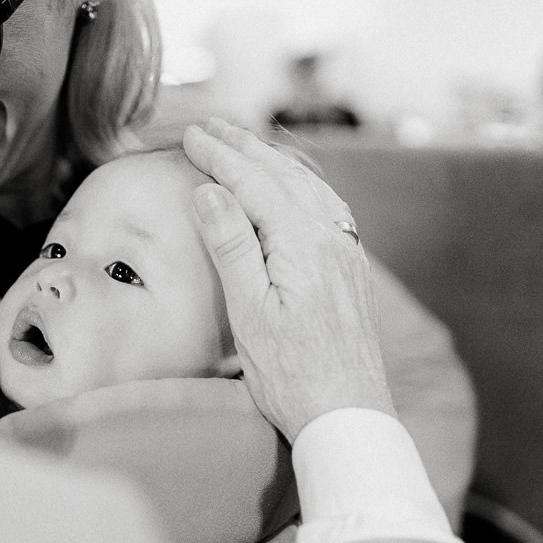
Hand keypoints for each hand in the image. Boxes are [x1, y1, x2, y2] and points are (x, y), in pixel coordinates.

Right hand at [183, 118, 393, 440]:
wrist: (348, 416)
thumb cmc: (292, 375)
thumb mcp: (249, 312)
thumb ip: (231, 245)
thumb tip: (210, 191)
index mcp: (303, 242)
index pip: (253, 183)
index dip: (219, 156)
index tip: (190, 135)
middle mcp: (332, 238)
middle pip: (283, 175)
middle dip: (244, 147)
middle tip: (210, 126)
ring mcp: (346, 252)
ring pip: (309, 186)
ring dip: (273, 160)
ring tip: (245, 144)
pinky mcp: (351, 270)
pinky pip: (326, 206)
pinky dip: (300, 183)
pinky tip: (294, 187)